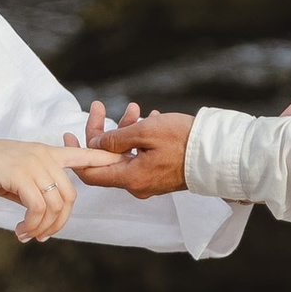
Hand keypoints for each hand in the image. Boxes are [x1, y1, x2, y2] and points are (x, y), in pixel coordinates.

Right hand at [0, 131, 100, 240]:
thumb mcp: (11, 178)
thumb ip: (31, 189)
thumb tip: (41, 212)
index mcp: (45, 153)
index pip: (83, 153)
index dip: (103, 158)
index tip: (123, 161)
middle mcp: (43, 155)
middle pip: (70, 196)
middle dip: (59, 223)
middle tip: (40, 236)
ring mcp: (32, 163)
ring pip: (55, 205)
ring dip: (43, 228)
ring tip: (26, 235)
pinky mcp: (18, 174)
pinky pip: (38, 207)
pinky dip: (32, 225)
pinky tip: (19, 231)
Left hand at [79, 58, 290, 200]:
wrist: (221, 153)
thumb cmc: (184, 141)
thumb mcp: (146, 132)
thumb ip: (116, 139)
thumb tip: (95, 144)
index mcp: (129, 178)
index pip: (91, 174)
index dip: (76, 153)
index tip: (69, 132)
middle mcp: (137, 184)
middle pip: (108, 160)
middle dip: (102, 132)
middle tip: (100, 107)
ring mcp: (151, 180)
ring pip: (126, 154)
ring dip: (125, 129)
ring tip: (134, 108)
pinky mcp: (163, 174)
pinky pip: (143, 155)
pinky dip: (141, 136)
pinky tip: (149, 117)